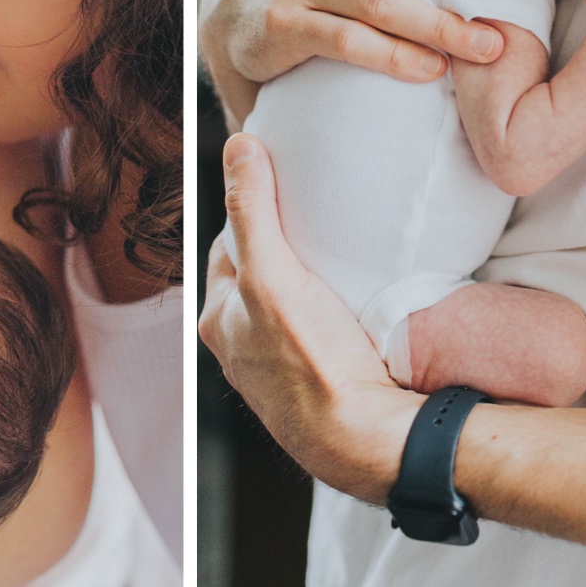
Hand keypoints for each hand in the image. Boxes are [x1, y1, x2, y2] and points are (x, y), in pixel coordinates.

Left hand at [198, 134, 420, 504]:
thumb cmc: (312, 364)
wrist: (367, 440)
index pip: (230, 245)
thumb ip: (252, 210)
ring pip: (290, 307)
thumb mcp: (273, 274)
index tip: (287, 189)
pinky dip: (334, 315)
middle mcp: (241, 348)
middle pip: (261, 276)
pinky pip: (319, 334)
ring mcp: (280, 371)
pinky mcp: (318, 385)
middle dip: (286, 248)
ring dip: (312, 283)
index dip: (254, 212)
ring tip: (345, 259)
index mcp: (218, 321)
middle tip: (323, 220)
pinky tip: (360, 307)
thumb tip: (239, 146)